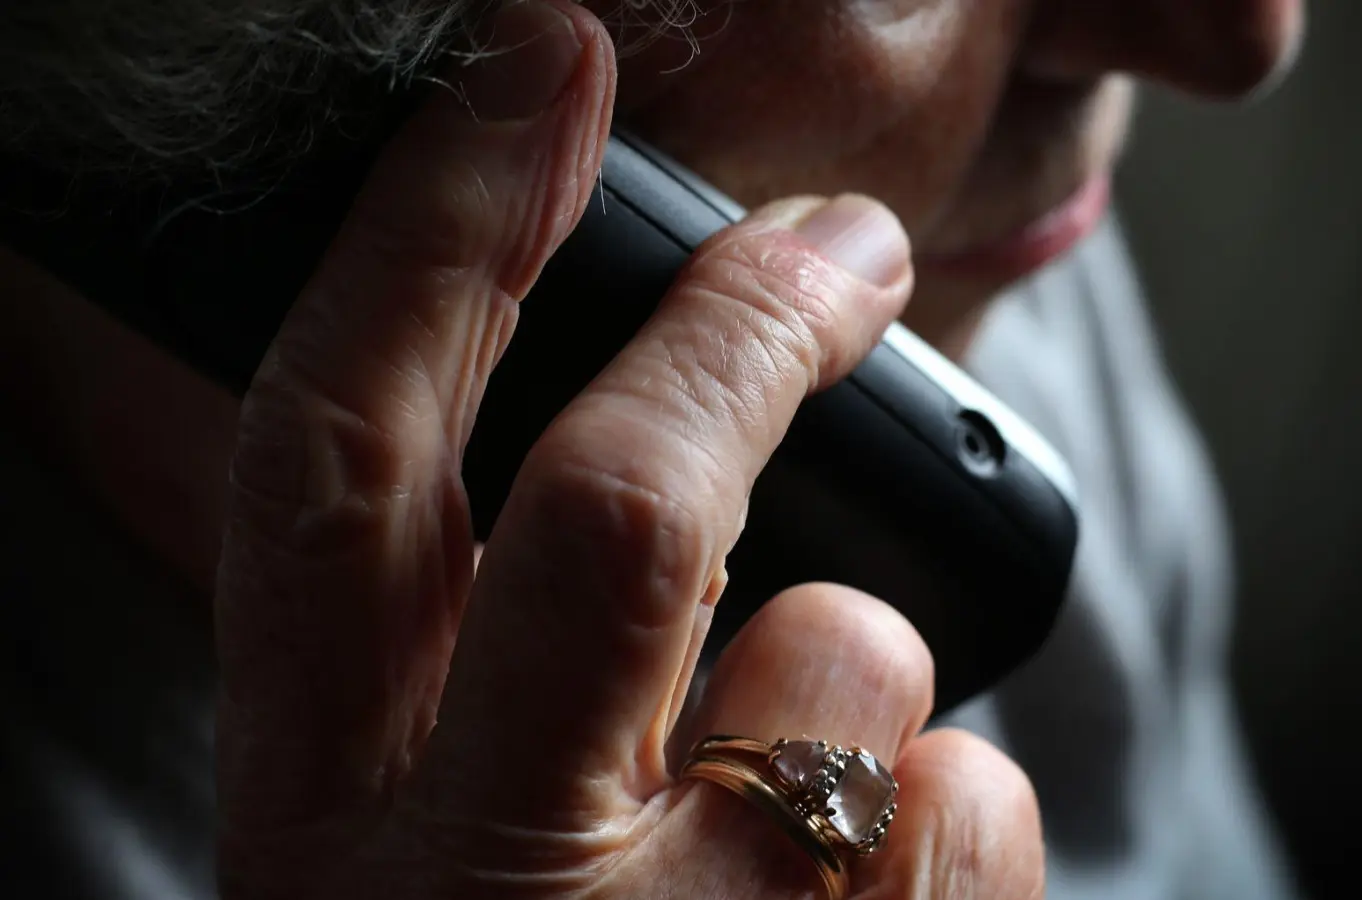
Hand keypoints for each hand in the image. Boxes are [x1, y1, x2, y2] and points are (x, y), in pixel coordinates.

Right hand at [213, 2, 1043, 897]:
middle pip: (615, 506)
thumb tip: (657, 467)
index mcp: (323, 828)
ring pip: (845, 652)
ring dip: (857, 665)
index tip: (536, 68)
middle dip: (741, 325)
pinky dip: (955, 805)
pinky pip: (974, 794)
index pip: (341, 465)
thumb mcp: (431, 850)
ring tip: (800, 791)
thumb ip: (481, 667)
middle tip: (842, 247)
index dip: (436, 235)